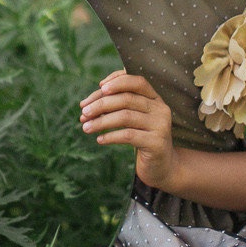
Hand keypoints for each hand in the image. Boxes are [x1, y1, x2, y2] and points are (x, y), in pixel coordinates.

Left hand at [79, 69, 175, 188]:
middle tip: (83, 113)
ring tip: (85, 127)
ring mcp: (160, 126)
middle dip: (101, 104)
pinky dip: (110, 136)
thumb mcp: (132, 118)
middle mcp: (160, 109)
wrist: (162, 165)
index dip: (118, 81)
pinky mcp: (156, 143)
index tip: (99, 87)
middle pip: (127, 99)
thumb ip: (116, 106)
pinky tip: (99, 140)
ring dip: (101, 121)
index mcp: (155, 98)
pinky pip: (128, 135)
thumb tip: (87, 104)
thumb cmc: (142, 138)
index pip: (137, 81)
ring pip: (125, 116)